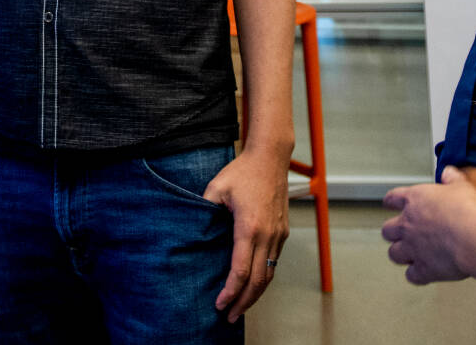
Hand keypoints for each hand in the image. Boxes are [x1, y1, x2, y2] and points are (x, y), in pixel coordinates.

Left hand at [205, 145, 289, 321]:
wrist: (271, 158)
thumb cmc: (242, 171)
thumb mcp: (216, 187)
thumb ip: (203, 210)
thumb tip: (192, 230)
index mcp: (249, 227)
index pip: (240, 270)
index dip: (230, 292)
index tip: (219, 304)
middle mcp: (267, 235)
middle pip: (257, 281)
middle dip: (243, 303)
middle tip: (230, 318)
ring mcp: (278, 235)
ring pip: (269, 274)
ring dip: (256, 295)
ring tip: (241, 308)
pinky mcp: (283, 232)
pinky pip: (274, 262)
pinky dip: (263, 278)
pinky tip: (253, 286)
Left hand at [383, 165, 475, 284]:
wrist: (472, 236)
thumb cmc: (467, 210)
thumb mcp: (462, 186)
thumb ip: (452, 178)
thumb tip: (448, 171)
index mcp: (414, 201)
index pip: (393, 198)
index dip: (391, 201)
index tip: (389, 203)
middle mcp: (408, 225)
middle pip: (387, 230)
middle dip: (392, 233)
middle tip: (400, 234)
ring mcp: (413, 248)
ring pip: (394, 254)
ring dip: (400, 254)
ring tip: (407, 255)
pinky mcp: (423, 269)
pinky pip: (412, 276)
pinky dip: (416, 276)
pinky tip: (421, 275)